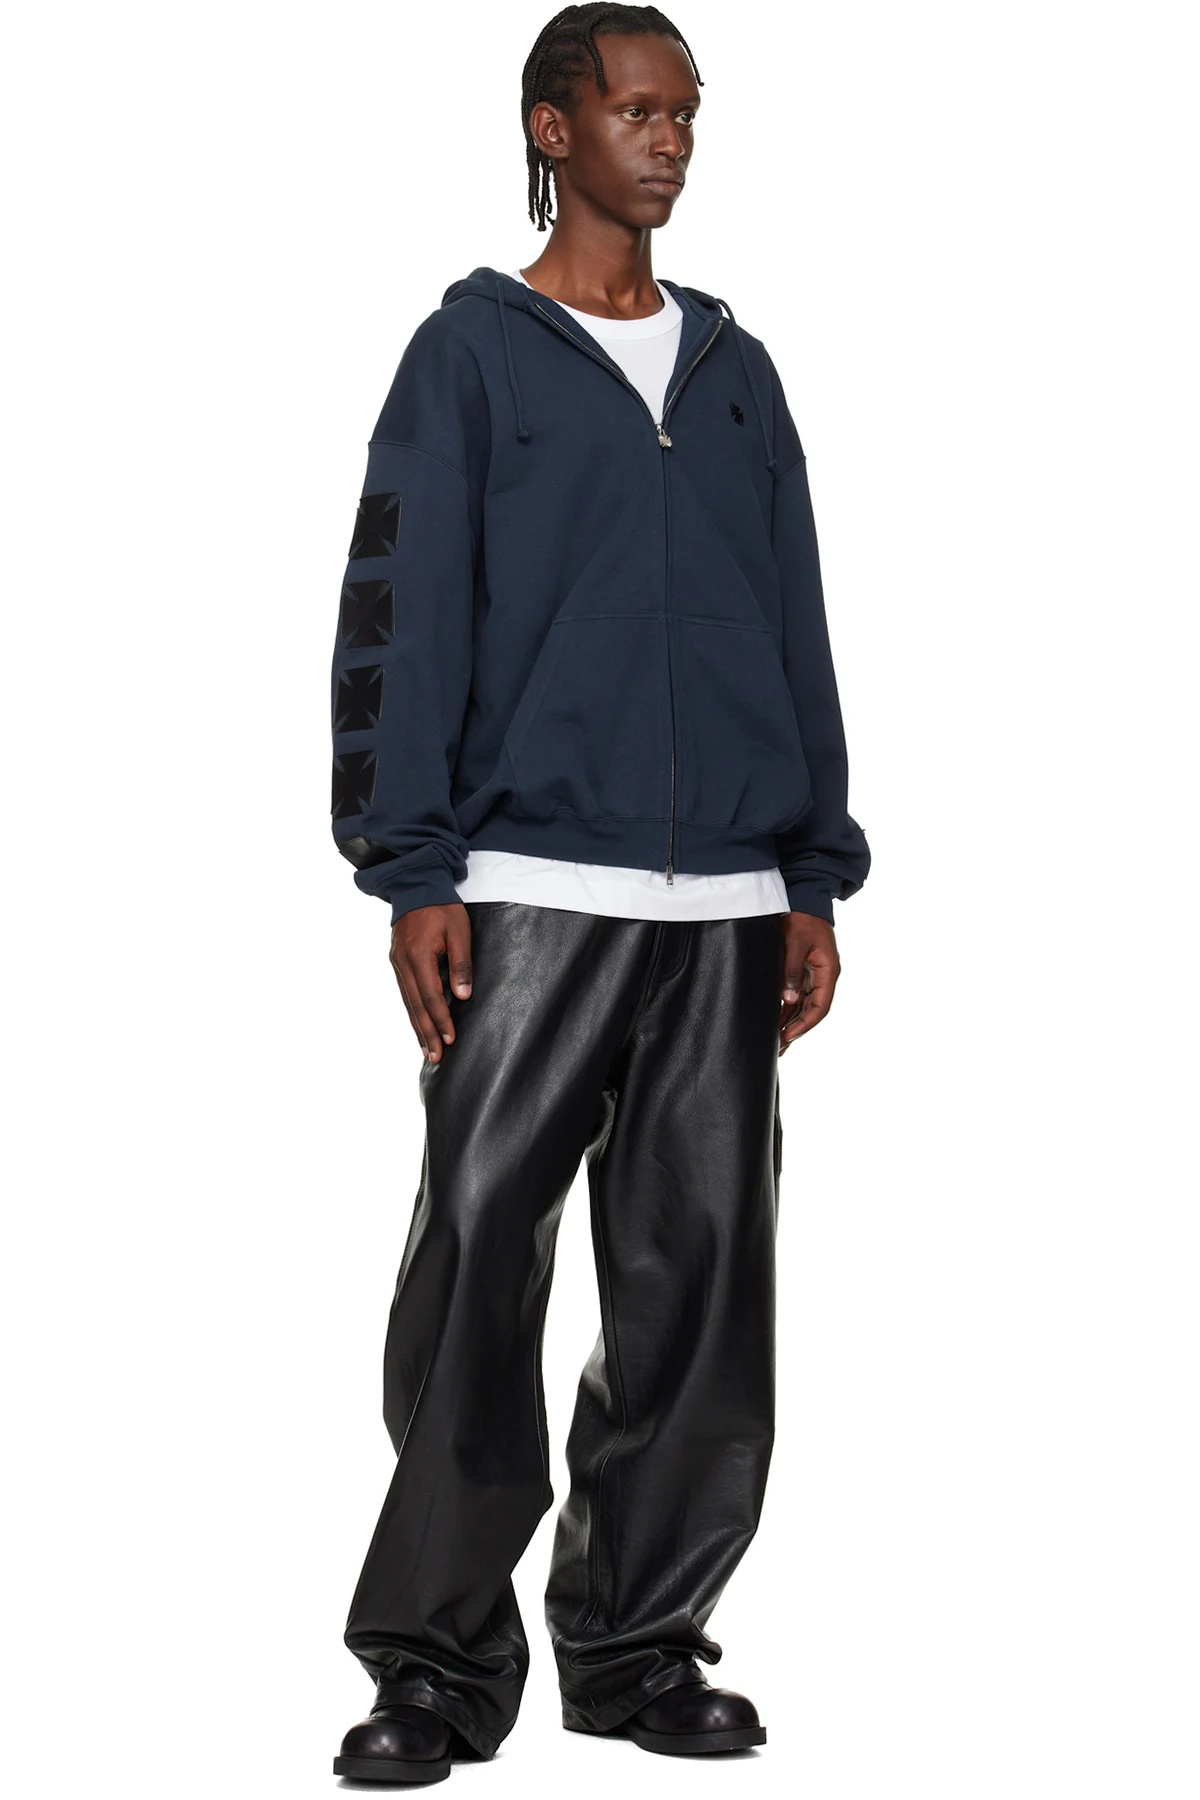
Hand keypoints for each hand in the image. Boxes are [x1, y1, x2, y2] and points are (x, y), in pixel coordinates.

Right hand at [389, 904, 473, 1062]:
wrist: (416, 886)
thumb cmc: (442, 907)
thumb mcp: (459, 931)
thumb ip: (461, 963)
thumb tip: (463, 995)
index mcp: (418, 955)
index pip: (431, 995)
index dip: (440, 1019)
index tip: (450, 1038)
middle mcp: (403, 962)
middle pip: (415, 1005)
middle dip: (427, 1033)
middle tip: (436, 1057)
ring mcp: (397, 963)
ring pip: (407, 1002)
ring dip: (417, 1027)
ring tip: (427, 1050)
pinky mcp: (397, 962)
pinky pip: (404, 993)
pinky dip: (412, 1012)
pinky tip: (418, 1025)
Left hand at [777, 911, 839, 1054]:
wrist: (805, 899)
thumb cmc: (803, 918)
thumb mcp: (795, 943)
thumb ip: (791, 971)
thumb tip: (788, 998)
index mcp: (828, 971)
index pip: (820, 1007)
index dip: (805, 1024)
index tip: (789, 1036)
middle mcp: (823, 977)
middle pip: (812, 1010)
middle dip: (796, 1029)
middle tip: (780, 1048)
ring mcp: (814, 975)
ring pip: (804, 1006)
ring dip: (791, 1022)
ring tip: (777, 1041)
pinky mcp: (803, 971)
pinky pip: (797, 995)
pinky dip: (787, 1009)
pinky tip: (777, 1021)